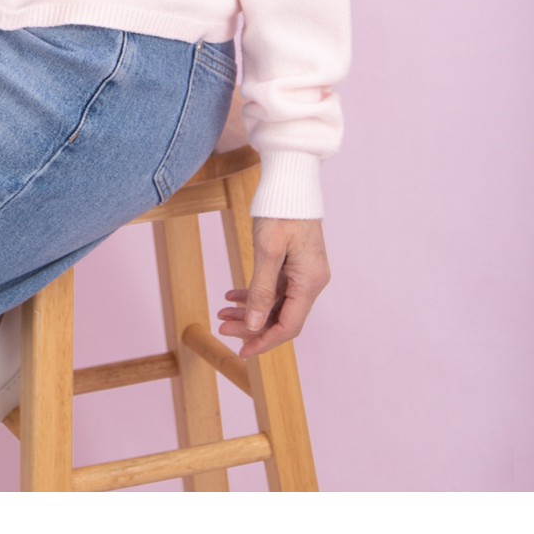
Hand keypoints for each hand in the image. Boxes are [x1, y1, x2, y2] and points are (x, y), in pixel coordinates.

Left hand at [216, 217, 330, 357]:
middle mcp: (311, 281)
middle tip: (222, 327)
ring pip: (275, 303)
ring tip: (222, 312)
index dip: (264, 341)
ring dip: (250, 310)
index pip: (289, 326)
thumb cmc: (281, 211)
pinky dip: (254, 294)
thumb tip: (255, 326)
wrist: (290, 182)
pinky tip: (232, 295)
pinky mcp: (295, 264)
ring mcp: (304, 273)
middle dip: (252, 327)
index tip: (241, 351)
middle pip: (281, 317)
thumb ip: (262, 291)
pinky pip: (275, 288)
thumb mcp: (267, 252)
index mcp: (310, 282)